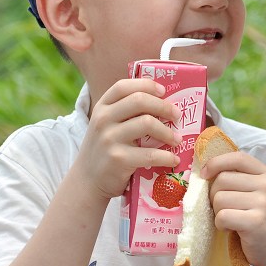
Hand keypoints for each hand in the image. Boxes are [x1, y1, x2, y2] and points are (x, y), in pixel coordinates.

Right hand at [73, 78, 181, 201]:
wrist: (87, 180)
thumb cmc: (106, 148)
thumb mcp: (108, 125)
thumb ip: (126, 112)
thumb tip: (165, 103)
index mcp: (102, 107)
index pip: (124, 86)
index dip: (146, 85)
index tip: (163, 91)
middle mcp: (103, 119)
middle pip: (139, 100)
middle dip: (164, 106)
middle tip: (177, 116)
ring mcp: (109, 139)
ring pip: (147, 123)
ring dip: (168, 132)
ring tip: (177, 139)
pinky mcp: (118, 159)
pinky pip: (150, 154)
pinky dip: (167, 157)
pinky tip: (174, 159)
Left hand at [201, 152, 265, 265]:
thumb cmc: (258, 219)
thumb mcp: (255, 192)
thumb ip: (238, 178)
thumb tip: (204, 170)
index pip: (237, 158)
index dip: (216, 163)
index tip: (205, 174)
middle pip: (222, 179)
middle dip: (215, 195)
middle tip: (225, 208)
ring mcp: (264, 203)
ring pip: (220, 198)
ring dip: (218, 212)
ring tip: (231, 220)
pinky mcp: (256, 222)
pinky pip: (222, 216)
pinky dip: (221, 225)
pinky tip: (231, 229)